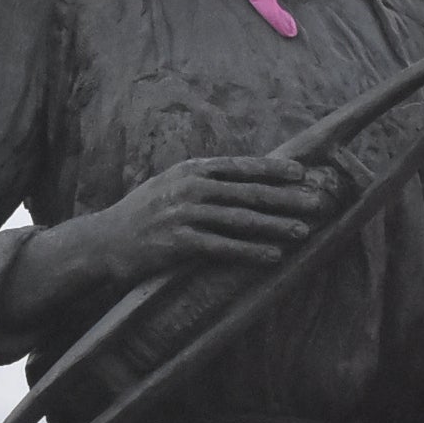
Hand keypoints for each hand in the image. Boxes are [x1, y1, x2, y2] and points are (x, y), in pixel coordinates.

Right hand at [78, 155, 334, 284]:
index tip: (304, 173)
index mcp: (192, 170)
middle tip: (319, 203)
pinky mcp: (178, 243)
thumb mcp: (172, 185)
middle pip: (249, 192)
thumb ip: (206, 180)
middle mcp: (190, 187)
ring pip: (240, 219)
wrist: (104, 240)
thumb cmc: (145, 214)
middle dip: (287, 198)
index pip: (242, 167)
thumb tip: (245, 179)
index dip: (274, 169)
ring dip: (276, 226)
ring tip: (304, 232)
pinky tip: (273, 256)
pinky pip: (223, 247)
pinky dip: (251, 251)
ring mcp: (183, 214)